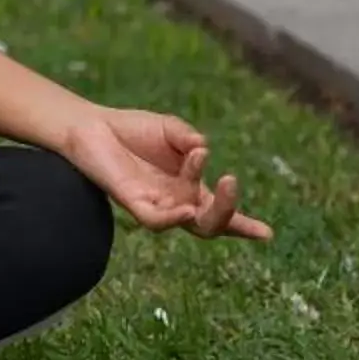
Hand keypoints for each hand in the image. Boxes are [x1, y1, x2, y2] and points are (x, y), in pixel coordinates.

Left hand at [60, 105, 273, 241]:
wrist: (92, 126)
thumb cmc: (132, 130)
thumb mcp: (170, 129)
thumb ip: (188, 138)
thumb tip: (203, 147)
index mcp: (189, 187)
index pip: (219, 211)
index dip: (243, 225)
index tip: (267, 233)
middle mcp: (175, 202)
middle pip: (210, 224)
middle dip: (229, 210)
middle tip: (232, 180)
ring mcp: (155, 205)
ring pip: (189, 222)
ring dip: (206, 203)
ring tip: (217, 175)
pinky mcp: (132, 202)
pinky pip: (155, 221)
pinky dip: (172, 218)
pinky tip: (185, 208)